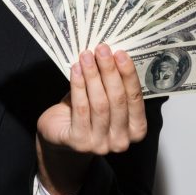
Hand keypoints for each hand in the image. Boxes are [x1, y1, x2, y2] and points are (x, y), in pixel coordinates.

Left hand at [36, 44, 147, 194]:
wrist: (59, 135)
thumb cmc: (84, 114)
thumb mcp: (103, 98)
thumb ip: (111, 83)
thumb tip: (111, 54)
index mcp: (136, 129)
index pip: (135, 98)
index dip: (128, 75)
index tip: (120, 53)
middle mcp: (121, 140)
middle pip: (118, 99)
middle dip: (110, 71)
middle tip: (102, 50)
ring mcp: (101, 144)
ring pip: (100, 104)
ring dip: (93, 75)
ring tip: (86, 56)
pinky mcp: (80, 143)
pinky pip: (81, 109)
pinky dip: (78, 86)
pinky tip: (76, 70)